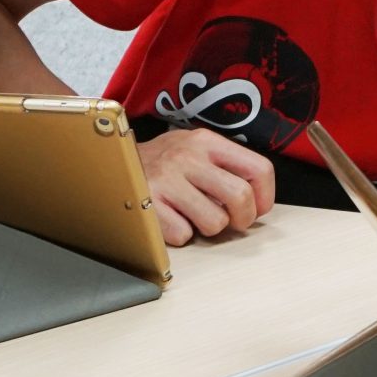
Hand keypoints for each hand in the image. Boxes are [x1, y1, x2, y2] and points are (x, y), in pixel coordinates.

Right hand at [138, 127, 274, 245]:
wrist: (112, 162)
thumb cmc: (162, 163)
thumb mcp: (194, 149)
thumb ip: (225, 167)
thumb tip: (258, 202)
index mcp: (206, 142)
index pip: (258, 168)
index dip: (265, 197)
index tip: (257, 209)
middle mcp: (188, 157)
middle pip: (240, 197)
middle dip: (242, 219)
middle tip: (231, 222)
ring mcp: (167, 180)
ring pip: (215, 221)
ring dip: (208, 227)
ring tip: (193, 215)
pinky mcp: (149, 204)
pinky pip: (184, 234)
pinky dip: (180, 233)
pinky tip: (170, 218)